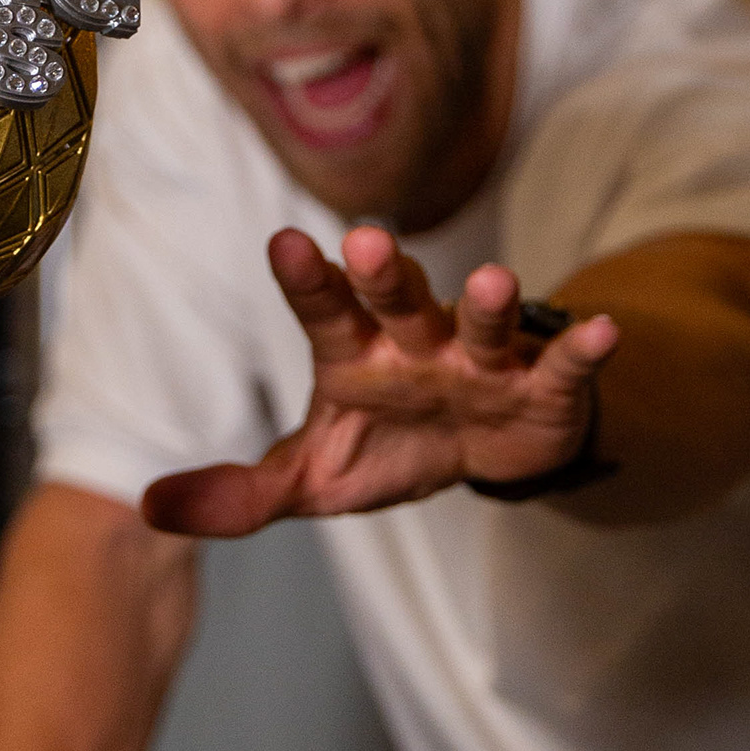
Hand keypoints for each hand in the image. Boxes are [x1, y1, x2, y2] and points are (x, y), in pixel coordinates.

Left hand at [141, 225, 618, 537]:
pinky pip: (563, 365)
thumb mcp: (310, 478)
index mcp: (354, 356)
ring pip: (482, 324)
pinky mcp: (543, 388)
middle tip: (365, 243)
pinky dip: (582, 349)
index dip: (307, 282)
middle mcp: (416, 342)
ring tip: (490, 283)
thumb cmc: (388, 448)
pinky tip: (601, 331)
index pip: (324, 313)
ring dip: (488, 305)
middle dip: (385, 274)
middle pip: (397, 300)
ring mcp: (482, 361)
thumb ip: (237, 494)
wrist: (482, 459)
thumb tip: (148, 507)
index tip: (284, 243)